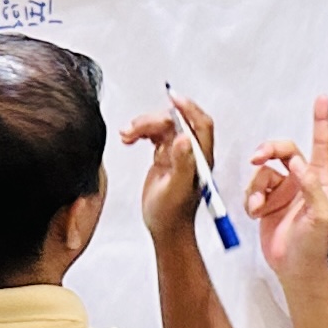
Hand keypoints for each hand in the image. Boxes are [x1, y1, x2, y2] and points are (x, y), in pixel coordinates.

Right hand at [123, 96, 214, 248]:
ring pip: (162, 126)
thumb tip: (185, 138)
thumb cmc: (172, 214)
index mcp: (200, 158)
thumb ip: (183, 164)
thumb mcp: (176, 189)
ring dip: (143, 125)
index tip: (172, 99)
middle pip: (176, 122)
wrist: (165, 228)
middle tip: (134, 129)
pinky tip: (128, 139)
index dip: (188, 108)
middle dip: (154, 120)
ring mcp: (177, 153)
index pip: (200, 124)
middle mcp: (191, 152)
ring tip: (126, 135)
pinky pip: (152, 134)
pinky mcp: (164, 156)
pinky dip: (139, 132)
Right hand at [239, 97, 327, 277]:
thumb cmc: (314, 246)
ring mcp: (283, 191)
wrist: (296, 269)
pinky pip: (253, 190)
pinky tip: (255, 213)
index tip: (322, 100)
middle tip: (258, 157)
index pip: (321, 145)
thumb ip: (310, 186)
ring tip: (258, 206)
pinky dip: (251, 199)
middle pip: (283, 151)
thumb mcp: (320, 215)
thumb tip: (298, 163)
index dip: (321, 121)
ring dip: (257, 186)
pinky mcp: (267, 203)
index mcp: (320, 180)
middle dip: (268, 150)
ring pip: (263, 172)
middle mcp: (301, 181)